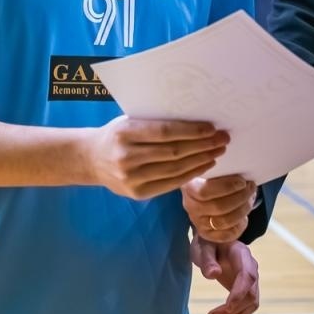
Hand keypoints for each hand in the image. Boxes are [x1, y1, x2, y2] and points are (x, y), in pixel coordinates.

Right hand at [81, 116, 227, 200]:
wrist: (91, 159)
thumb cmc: (117, 134)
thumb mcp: (129, 121)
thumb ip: (155, 122)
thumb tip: (195, 120)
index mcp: (124, 132)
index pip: (164, 132)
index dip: (191, 131)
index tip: (211, 127)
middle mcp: (126, 156)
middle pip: (174, 152)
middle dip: (202, 145)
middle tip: (223, 138)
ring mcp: (131, 178)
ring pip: (175, 170)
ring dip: (201, 160)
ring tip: (218, 151)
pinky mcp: (137, 193)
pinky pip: (170, 183)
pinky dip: (191, 174)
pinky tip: (205, 164)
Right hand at [183, 175, 256, 242]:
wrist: (205, 192)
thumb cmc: (212, 177)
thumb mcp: (213, 169)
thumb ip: (222, 168)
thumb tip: (241, 169)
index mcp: (189, 187)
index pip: (205, 192)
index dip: (227, 187)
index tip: (242, 181)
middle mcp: (190, 206)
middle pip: (218, 207)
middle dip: (240, 197)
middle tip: (251, 188)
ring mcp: (198, 222)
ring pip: (224, 222)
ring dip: (243, 210)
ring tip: (250, 199)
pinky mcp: (207, 234)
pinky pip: (226, 235)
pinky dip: (240, 226)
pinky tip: (244, 216)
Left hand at [190, 238, 259, 313]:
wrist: (215, 240)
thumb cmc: (208, 241)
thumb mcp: (203, 247)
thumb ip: (207, 259)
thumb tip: (213, 275)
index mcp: (243, 255)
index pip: (247, 277)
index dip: (239, 294)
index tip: (226, 308)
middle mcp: (251, 268)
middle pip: (251, 296)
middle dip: (233, 311)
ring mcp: (251, 281)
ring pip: (251, 306)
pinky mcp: (246, 290)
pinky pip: (246, 309)